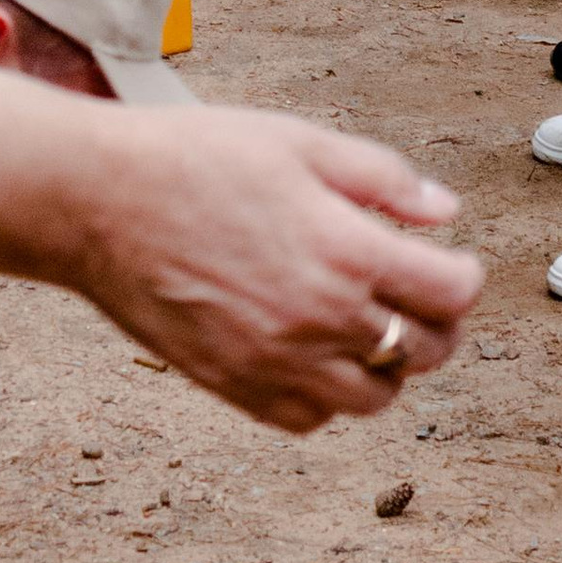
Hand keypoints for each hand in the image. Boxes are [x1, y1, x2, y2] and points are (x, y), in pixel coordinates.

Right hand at [76, 105, 480, 430]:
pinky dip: (325, 397)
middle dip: (438, 324)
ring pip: (375, 398)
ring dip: (387, 367)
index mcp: (347, 251)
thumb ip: (383, 179)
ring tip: (367, 330)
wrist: (98, 200)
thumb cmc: (194, 159)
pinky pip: (309, 419)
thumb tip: (444, 212)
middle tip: (419, 298)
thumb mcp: (300, 143)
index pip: (453, 294)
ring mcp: (276, 362)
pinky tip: (313, 355)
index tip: (451, 265)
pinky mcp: (234, 387)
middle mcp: (320, 318)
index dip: (464, 277)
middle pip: (427, 351)